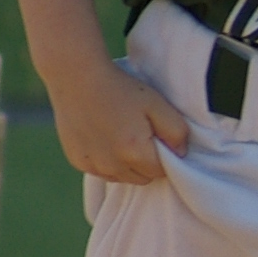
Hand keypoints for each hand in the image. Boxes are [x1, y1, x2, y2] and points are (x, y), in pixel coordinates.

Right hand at [44, 56, 190, 182]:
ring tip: (122, 137)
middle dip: (146, 164)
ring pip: (121, 178)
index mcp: (135, 153)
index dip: (163, 156)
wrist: (76, 77)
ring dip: (126, 166)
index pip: (160, 172)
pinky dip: (106, 162)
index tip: (157, 138)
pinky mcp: (77, 161)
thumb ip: (177, 131)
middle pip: (141, 178)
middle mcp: (112, 166)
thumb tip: (181, 152)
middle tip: (141, 136)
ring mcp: (93, 165)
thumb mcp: (157, 104)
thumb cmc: (120, 88)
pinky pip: (100, 171)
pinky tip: (104, 139)